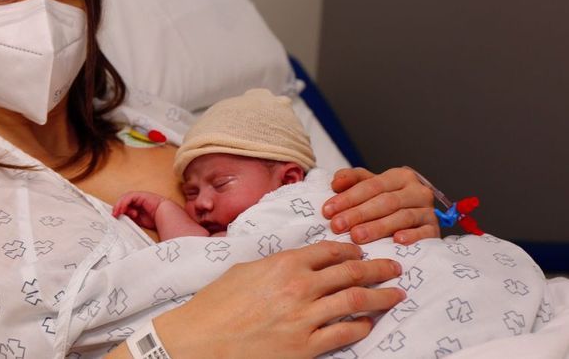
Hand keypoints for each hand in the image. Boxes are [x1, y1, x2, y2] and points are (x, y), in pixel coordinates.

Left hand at [112, 191, 165, 229]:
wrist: (165, 216)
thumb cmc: (156, 219)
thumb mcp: (138, 221)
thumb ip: (130, 218)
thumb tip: (121, 218)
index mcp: (138, 206)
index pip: (125, 206)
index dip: (119, 210)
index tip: (114, 216)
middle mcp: (138, 201)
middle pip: (123, 201)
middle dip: (118, 208)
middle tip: (114, 215)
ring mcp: (139, 197)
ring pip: (125, 198)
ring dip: (120, 205)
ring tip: (117, 212)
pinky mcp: (140, 195)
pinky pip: (129, 197)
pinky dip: (124, 202)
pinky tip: (123, 209)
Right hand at [150, 241, 405, 358]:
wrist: (200, 340)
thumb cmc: (215, 306)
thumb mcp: (243, 271)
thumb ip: (274, 265)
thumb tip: (292, 263)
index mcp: (283, 263)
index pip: (330, 250)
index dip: (351, 250)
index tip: (362, 252)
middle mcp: (300, 286)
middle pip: (352, 272)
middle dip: (379, 268)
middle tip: (394, 268)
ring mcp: (305, 317)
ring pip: (357, 301)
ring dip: (382, 296)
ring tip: (396, 295)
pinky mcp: (306, 346)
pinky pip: (345, 333)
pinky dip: (361, 326)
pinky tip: (368, 324)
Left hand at [324, 167, 438, 243]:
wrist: (416, 219)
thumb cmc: (386, 201)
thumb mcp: (369, 187)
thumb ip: (352, 180)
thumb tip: (336, 182)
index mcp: (400, 176)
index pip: (371, 185)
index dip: (348, 197)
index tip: (327, 210)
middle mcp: (417, 191)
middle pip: (385, 201)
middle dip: (358, 214)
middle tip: (337, 225)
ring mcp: (428, 211)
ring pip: (402, 217)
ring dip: (378, 227)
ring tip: (356, 236)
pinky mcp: (434, 230)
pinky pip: (425, 233)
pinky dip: (411, 236)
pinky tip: (396, 241)